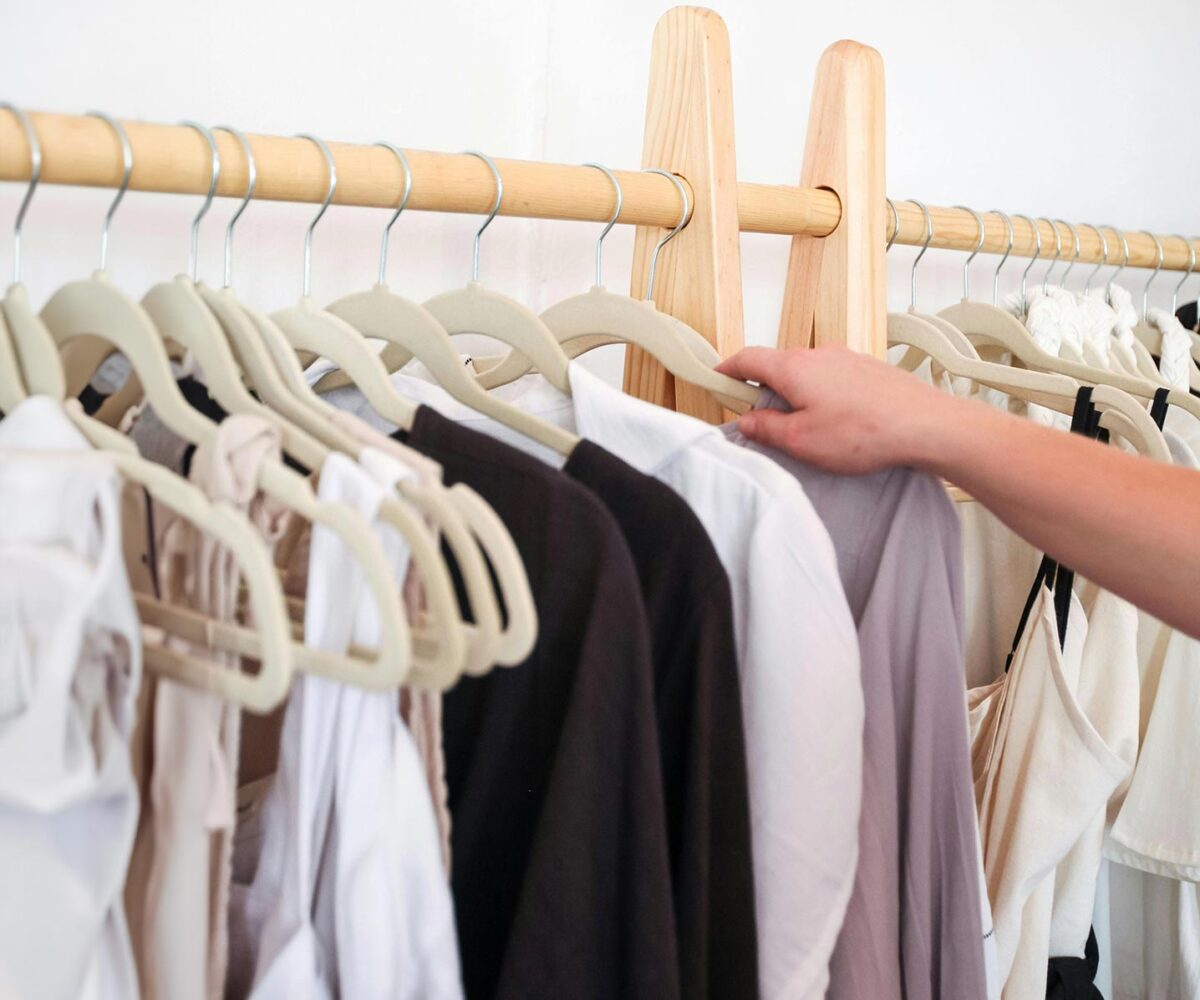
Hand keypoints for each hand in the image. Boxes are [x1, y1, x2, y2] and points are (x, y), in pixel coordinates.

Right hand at [716, 344, 954, 474]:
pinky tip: (836, 422)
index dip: (727, 370)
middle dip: (763, 390)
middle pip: (777, 365)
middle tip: (762, 422)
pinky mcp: (868, 368)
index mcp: (793, 367)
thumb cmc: (865, 433)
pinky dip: (822, 394)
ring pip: (807, 372)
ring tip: (805, 428)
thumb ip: (766, 428)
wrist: (926, 425)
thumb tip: (747, 420)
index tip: (717, 381)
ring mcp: (846, 358)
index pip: (747, 358)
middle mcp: (819, 354)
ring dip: (796, 394)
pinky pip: (832, 377)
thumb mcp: (801, 441)